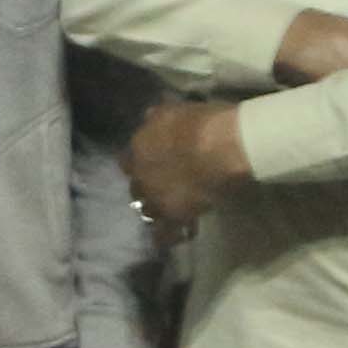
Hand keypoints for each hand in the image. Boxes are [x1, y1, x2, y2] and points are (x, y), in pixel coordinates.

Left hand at [121, 97, 255, 229]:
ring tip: (171, 209)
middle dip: (146, 188)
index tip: (149, 163)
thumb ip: (158, 118)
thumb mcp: (174, 110)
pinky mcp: (174, 216)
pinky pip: (165, 234)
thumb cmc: (201, 122)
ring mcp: (155, 198)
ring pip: (147, 211)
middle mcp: (140, 176)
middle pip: (136, 188)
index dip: (138, 162)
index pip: (127, 160)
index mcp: (138, 148)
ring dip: (156, 210)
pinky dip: (169, 236)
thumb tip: (149, 118)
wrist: (220, 148)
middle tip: (162, 187)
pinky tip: (180, 234)